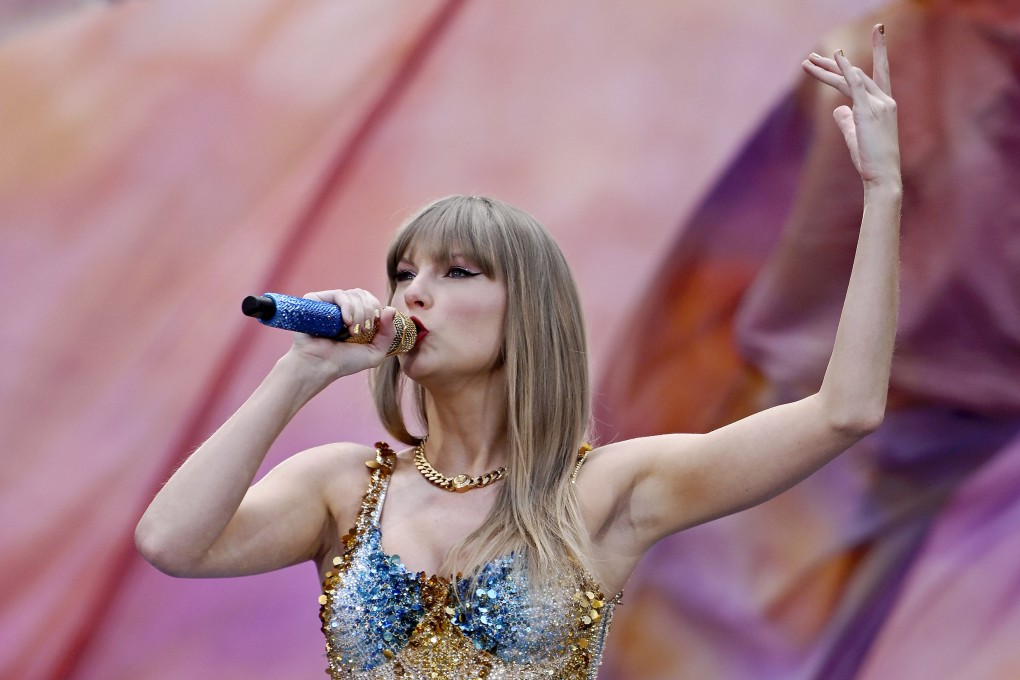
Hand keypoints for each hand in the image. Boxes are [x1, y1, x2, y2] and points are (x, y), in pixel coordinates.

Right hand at [285, 288, 397, 378]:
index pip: (371, 300)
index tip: (372, 328)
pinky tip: (346, 322)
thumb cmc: (344, 362)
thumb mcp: (375, 352)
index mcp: (356, 316)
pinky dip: (348, 307)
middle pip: (364, 295)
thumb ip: (388, 334)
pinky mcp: (316, 301)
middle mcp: (342, 308)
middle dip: (369, 312)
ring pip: (354, 294)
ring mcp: (330, 304)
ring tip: (352, 331)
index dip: (376, 310)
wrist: (320, 366)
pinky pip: (340, 294)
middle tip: (363, 331)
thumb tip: (391, 309)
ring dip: (359, 313)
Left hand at [803, 24, 900, 188]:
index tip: (878, 30)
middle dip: (833, 64)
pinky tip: (836, 56)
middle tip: (813, 56)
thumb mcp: (855, 137)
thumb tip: (836, 109)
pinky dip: (844, 68)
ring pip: (849, 78)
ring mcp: (878, 103)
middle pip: (856, 73)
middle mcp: (885, 100)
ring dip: (827, 68)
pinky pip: (855, 84)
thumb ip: (846, 120)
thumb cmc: (870, 161)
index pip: (879, 72)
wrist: (882, 176)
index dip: (879, 50)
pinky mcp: (868, 110)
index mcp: (885, 104)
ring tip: (806, 61)